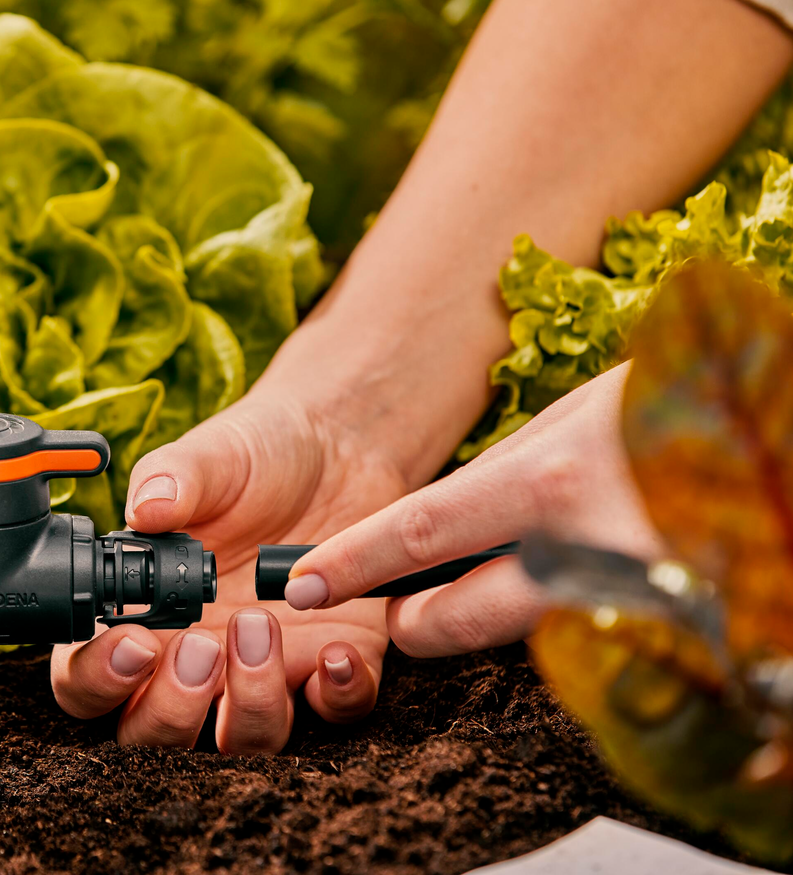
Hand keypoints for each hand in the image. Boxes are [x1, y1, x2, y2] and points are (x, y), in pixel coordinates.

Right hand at [50, 381, 407, 753]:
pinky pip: (331, 713)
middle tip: (200, 647)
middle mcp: (189, 660)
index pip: (85, 680)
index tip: (135, 643)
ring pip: (239, 743)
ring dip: (248, 703)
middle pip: (151, 736)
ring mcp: (257, 675)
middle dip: (170, 710)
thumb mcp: (208, 456)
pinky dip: (336, 695)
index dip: (98, 680)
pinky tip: (335, 651)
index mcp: (137, 616)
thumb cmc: (254, 456)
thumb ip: (170, 479)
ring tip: (261, 625)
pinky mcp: (327, 668)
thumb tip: (145, 509)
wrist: (337, 449)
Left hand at [285, 363, 665, 656]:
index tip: (303, 578)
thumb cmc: (675, 405)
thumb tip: (442, 524)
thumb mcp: (582, 414)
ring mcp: (636, 597)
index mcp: (554, 477)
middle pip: (460, 618)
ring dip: (487, 622)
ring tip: (478, 596)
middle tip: (394, 612)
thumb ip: (510, 472)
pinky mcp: (675, 631)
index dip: (355, 561)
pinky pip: (588, 643)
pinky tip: (574, 589)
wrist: (784, 426)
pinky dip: (563, 624)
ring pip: (523, 637)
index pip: (423, 531)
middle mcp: (591, 545)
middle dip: (414, 623)